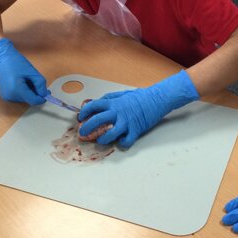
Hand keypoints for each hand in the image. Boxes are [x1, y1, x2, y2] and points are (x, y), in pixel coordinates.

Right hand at [0, 38, 47, 104]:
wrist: (2, 59)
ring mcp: (6, 97)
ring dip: (30, 92)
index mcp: (16, 90)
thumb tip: (45, 95)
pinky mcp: (5, 96)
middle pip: (29, 100)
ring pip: (25, 99)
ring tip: (26, 80)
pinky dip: (24, 92)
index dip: (42, 98)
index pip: (33, 101)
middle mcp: (10, 96)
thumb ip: (40, 84)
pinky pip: (19, 97)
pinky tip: (21, 82)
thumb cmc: (17, 63)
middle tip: (35, 80)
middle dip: (35, 92)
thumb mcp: (32, 72)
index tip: (47, 92)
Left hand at [78, 70, 198, 147]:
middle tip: (83, 132)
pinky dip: (122, 143)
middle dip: (87, 128)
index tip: (81, 117)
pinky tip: (121, 141)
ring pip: (109, 134)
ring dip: (102, 139)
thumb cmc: (140, 96)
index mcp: (113, 103)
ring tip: (100, 140)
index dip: (85, 112)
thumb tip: (98, 103)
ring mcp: (126, 122)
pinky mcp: (135, 130)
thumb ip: (110, 99)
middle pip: (97, 121)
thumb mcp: (122, 94)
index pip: (94, 106)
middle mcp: (117, 112)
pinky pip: (126, 141)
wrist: (156, 99)